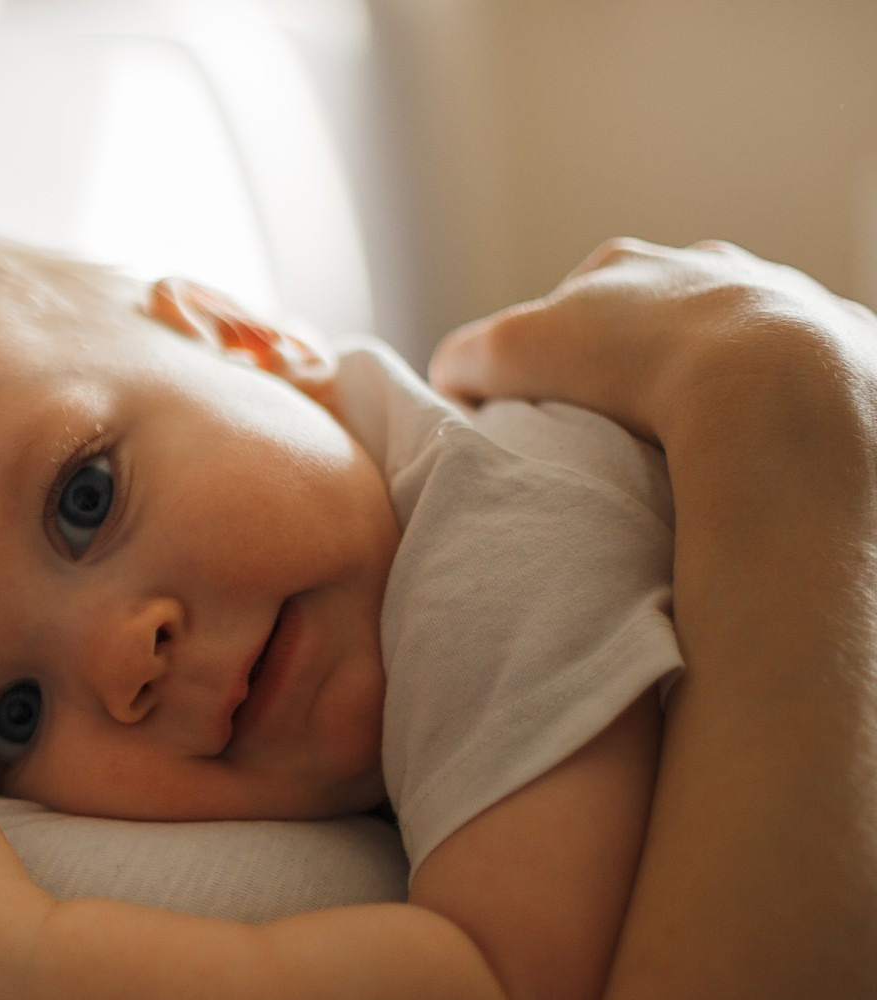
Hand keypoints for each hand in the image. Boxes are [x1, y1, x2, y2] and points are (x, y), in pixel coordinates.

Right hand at [430, 238, 876, 445]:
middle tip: (620, 428)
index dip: (555, 353)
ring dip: (710, 385)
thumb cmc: (634, 360)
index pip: (576, 302)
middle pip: (657, 316)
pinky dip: (773, 409)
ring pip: (731, 345)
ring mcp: (781, 301)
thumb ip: (467, 359)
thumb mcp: (517, 352)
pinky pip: (794, 380)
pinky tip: (758, 451)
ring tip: (693, 447)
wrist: (772, 385)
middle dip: (638, 362)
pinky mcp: (841, 346)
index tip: (551, 405)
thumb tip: (444, 382)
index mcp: (630, 265)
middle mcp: (710, 266)